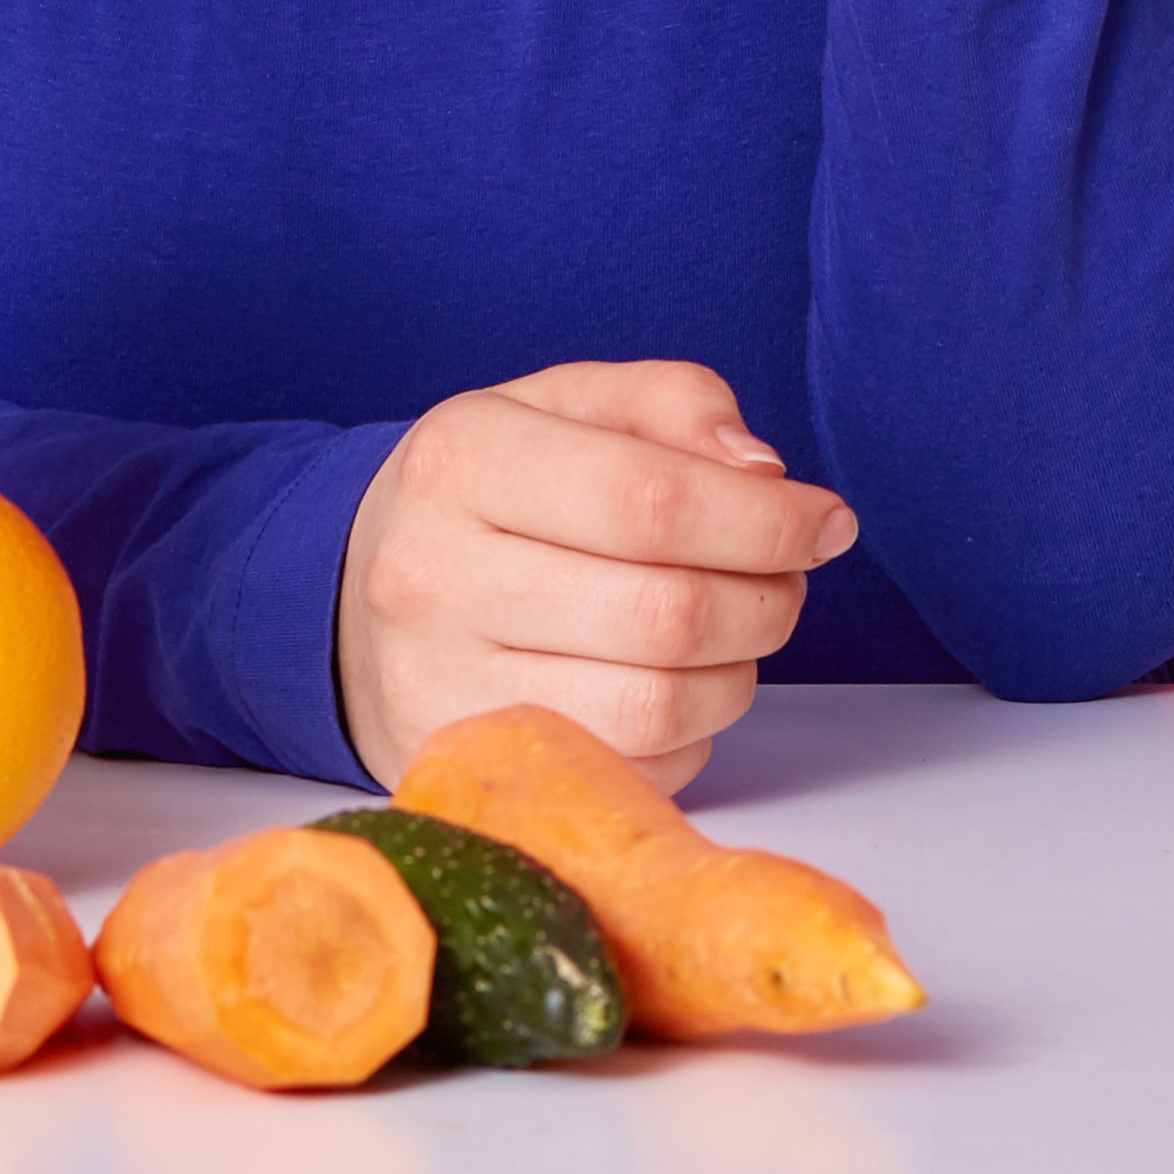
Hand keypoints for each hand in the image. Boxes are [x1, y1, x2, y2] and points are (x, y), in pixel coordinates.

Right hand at [335, 360, 856, 791]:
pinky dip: (689, 732)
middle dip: (768, 597)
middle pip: (667, 612)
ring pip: (658, 705)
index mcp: (463, 459)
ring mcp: (437, 687)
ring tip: (734, 627)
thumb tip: (762, 474)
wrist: (347, 596)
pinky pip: (633, 769)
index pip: (652, 500)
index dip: (767, 521)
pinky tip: (671, 682)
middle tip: (786, 577)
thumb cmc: (488, 490)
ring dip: (738, 670)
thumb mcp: (561, 405)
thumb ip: (669, 404)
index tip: (826, 523)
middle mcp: (433, 576)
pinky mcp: (458, 769)